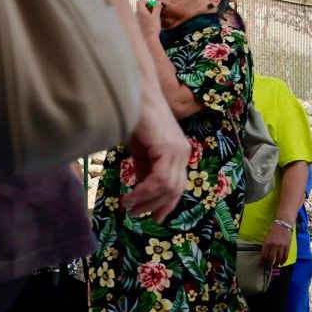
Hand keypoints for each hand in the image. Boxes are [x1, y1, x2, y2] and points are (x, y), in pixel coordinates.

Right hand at [119, 95, 186, 221]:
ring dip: (146, 201)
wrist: (135, 93)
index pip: (178, 185)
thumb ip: (144, 168)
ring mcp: (178, 150)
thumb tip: (141, 189)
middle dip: (155, 206)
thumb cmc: (135, 117)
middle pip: (175, 190)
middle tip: (135, 214)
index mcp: (179, 153)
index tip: (155, 218)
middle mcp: (183, 153)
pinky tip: (130, 195)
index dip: (168, 204)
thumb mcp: (141, 150)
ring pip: (167, 187)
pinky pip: (159, 179)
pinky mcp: (168, 148)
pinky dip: (144, 191)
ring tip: (128, 205)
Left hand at [133, 0, 159, 40]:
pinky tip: (152, 23)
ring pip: (142, 12)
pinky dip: (146, 18)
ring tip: (154, 18)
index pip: (140, 1)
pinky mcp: (138, 24)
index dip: (147, 2)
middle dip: (148, 7)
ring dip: (148, 13)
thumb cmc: (152, 27)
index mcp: (140, 11)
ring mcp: (137, 19)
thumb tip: (159, 1)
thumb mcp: (156, 16)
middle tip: (155, 11)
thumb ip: (157, 7)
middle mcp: (136, 14)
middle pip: (141, 7)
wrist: (149, 38)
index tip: (153, 5)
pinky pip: (142, 18)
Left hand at [260, 221, 291, 268]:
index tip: (262, 264)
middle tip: (268, 267)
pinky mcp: (287, 247)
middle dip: (268, 264)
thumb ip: (266, 246)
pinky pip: (285, 257)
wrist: (283, 225)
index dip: (262, 262)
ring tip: (275, 266)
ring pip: (278, 259)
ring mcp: (281, 247)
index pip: (263, 256)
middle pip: (270, 259)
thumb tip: (264, 255)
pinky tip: (281, 263)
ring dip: (276, 264)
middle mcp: (273, 246)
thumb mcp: (267, 238)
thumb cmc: (274, 231)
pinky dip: (283, 261)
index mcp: (267, 243)